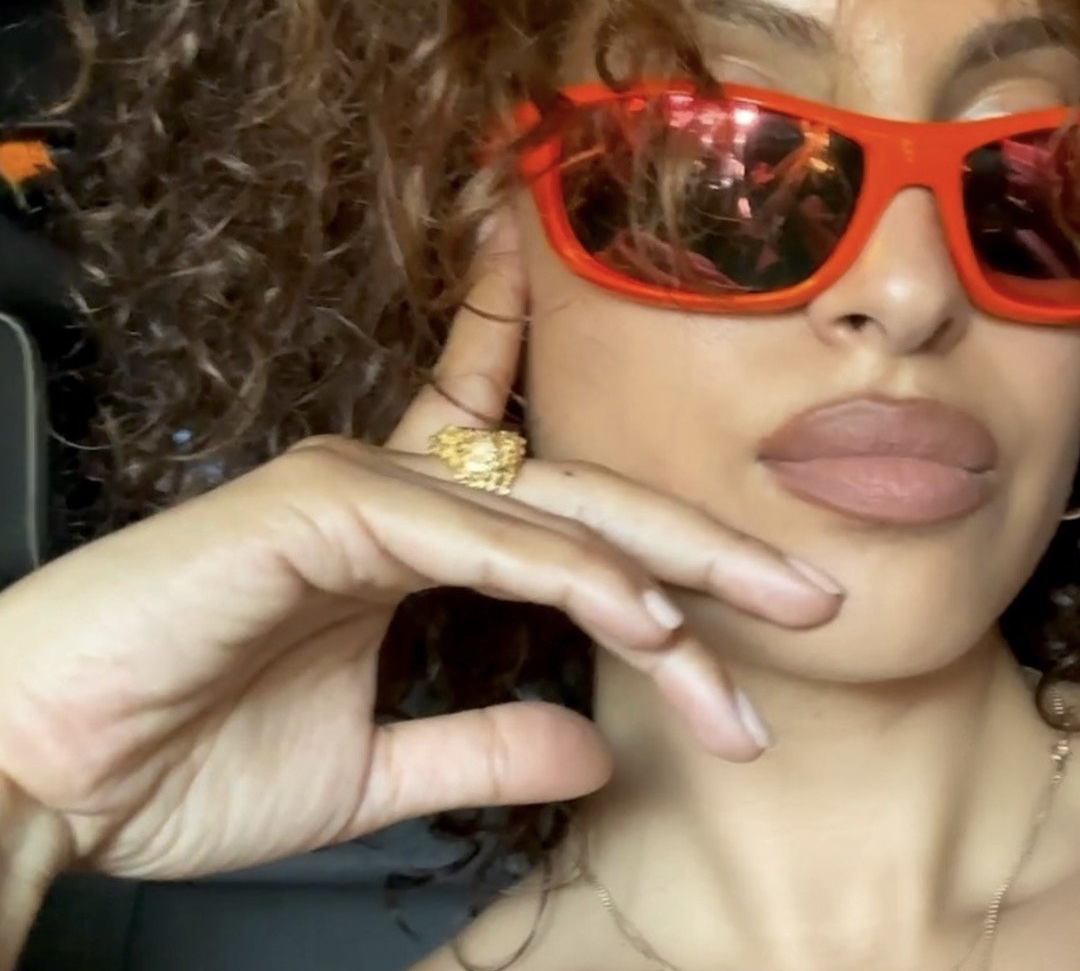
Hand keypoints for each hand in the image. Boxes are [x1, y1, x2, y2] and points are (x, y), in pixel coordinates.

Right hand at [0, 212, 841, 880]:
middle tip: (813, 602)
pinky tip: (644, 617)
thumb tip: (590, 746)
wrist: (33, 778)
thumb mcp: (369, 772)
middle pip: (591, 511)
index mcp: (408, 547)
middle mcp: (397, 498)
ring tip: (757, 637)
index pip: (562, 531)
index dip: (660, 552)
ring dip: (662, 580)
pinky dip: (568, 571)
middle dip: (708, 553)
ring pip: (554, 518)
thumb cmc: (166, 762)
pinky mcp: (324, 503)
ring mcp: (362, 489)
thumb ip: (480, 743)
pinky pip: (478, 532)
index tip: (758, 619)